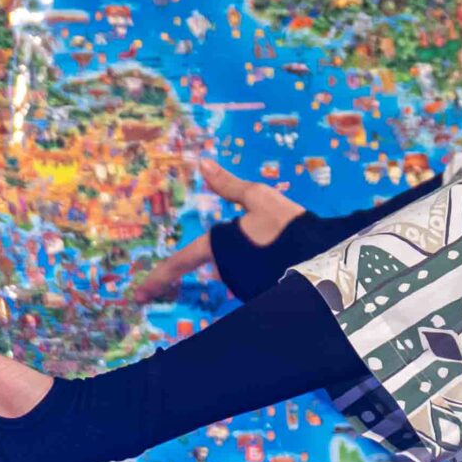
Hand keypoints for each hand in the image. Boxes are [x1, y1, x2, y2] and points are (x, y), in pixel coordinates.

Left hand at [128, 157, 310, 302]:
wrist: (322, 257)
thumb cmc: (287, 224)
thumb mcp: (258, 196)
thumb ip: (228, 185)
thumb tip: (202, 163)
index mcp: (218, 246)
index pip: (180, 261)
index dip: (158, 277)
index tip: (139, 295)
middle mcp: (227, 271)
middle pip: (224, 261)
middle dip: (242, 250)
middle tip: (272, 236)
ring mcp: (244, 288)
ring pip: (243, 270)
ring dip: (257, 260)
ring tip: (284, 247)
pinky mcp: (262, 298)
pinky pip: (259, 280)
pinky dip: (269, 271)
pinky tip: (289, 262)